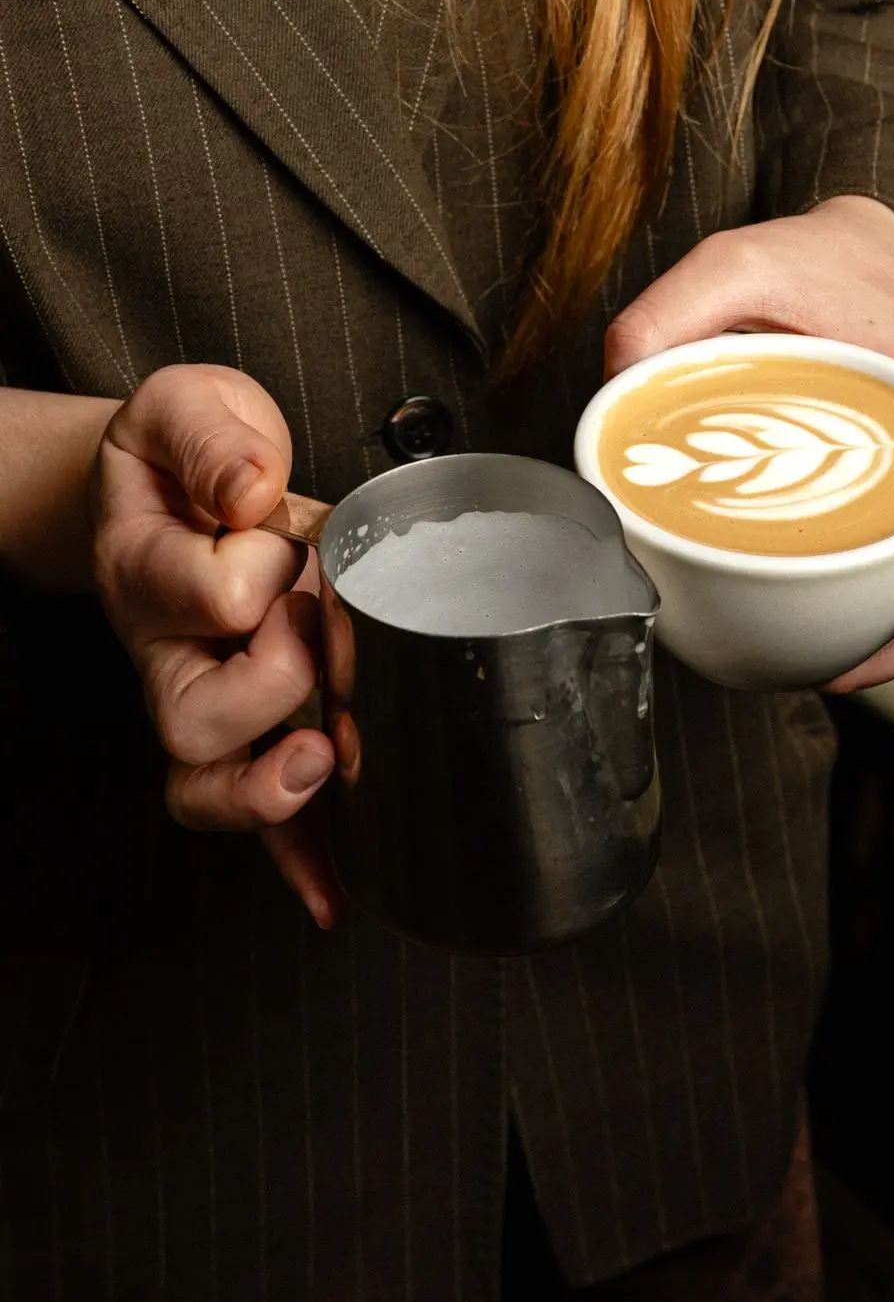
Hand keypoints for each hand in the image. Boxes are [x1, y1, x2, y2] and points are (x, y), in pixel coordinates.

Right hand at [92, 365, 340, 924]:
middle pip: (194, 715)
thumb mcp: (190, 406)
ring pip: (208, 782)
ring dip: (276, 791)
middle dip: (278, 684)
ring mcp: (199, 695)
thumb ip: (215, 438)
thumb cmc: (189, 449)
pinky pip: (259, 812)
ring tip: (327, 765)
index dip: (271, 570)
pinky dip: (297, 856)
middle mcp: (166, 648)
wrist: (170, 481)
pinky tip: (334, 895)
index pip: (215, 591)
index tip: (294, 535)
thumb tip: (253, 488)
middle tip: (323, 634)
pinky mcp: (242, 726)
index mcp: (150, 566)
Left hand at [606, 196, 893, 689]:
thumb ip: (678, 305)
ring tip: (824, 670)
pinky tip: (809, 636)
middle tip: (842, 671)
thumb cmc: (811, 263)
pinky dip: (868, 616)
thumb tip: (618, 379)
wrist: (845, 251)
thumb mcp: (738, 260)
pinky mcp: (883, 503)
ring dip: (893, 644)